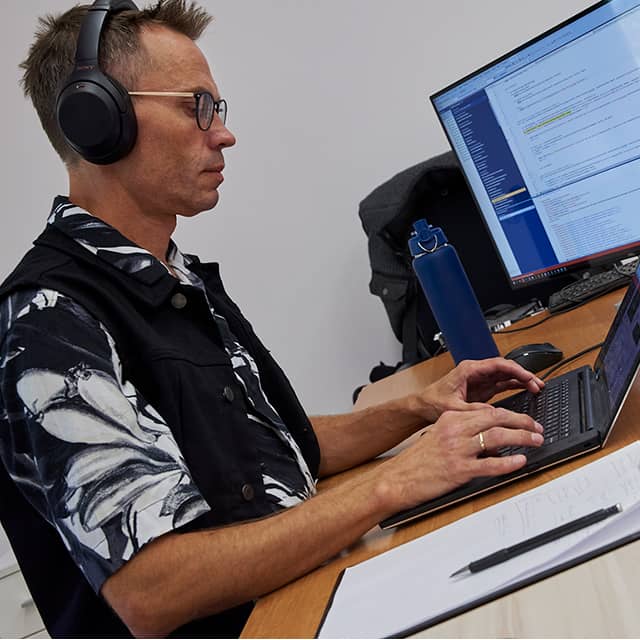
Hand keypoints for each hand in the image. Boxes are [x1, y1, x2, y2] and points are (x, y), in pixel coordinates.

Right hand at [376, 406, 543, 511]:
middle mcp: (455, 430)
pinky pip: (492, 464)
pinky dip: (510, 462)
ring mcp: (458, 449)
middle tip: (536, 427)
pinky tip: (520, 461)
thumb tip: (487, 434)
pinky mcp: (461, 470)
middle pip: (497, 419)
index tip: (523, 418)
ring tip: (536, 440)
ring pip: (499, 437)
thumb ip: (461, 431)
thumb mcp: (437, 436)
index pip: (487, 411)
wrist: (399, 479)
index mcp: (450, 418)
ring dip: (522, 438)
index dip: (511, 414)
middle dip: (522, 421)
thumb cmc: (418, 461)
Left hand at [417, 357, 543, 421]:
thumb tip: (492, 413)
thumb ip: (473, 410)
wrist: (424, 406)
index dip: (516, 369)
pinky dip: (516, 385)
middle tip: (538, 383)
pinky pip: (503, 383)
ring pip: (506, 375)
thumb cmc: (434, 402)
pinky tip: (527, 389)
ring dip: (522, 379)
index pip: (497, 364)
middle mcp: (476, 372)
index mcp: (468, 370)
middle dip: (523, 374)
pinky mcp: (483, 388)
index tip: (528, 377)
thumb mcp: (453, 408)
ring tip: (537, 387)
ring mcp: (481, 379)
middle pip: (505, 368)